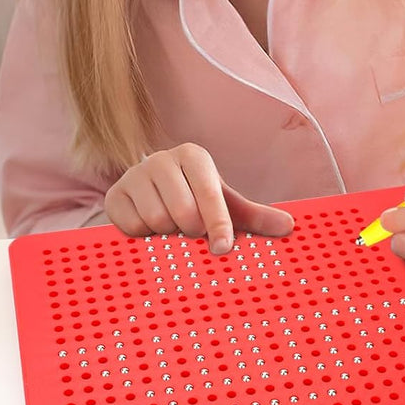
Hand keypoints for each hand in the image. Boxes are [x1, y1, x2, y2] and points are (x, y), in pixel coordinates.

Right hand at [104, 143, 294, 252]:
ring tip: (170, 227)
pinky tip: (149, 228)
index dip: (219, 224)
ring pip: (157, 220)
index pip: (210, 193)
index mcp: (194, 156)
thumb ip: (256, 216)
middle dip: (190, 230)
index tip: (223, 249)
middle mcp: (162, 159)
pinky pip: (132, 228)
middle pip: (182, 211)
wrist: (150, 195)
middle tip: (191, 231)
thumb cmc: (195, 200)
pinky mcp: (114, 195)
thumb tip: (291, 226)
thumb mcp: (225, 205)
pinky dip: (144, 236)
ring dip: (167, 235)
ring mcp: (135, 175)